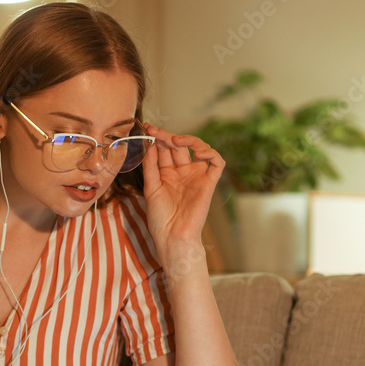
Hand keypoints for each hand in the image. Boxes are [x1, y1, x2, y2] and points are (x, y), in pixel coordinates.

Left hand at [141, 123, 224, 251]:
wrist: (173, 237)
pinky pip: (217, 163)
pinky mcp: (209, 183)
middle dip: (168, 136)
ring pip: (200, 149)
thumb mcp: (151, 188)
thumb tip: (149, 144)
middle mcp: (183, 173)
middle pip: (180, 147)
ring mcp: (197, 177)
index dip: (158, 138)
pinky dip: (211, 153)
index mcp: (168, 174)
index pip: (166, 150)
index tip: (148, 128)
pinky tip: (199, 152)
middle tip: (157, 131)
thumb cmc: (160, 218)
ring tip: (175, 140)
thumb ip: (151, 166)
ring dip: (189, 140)